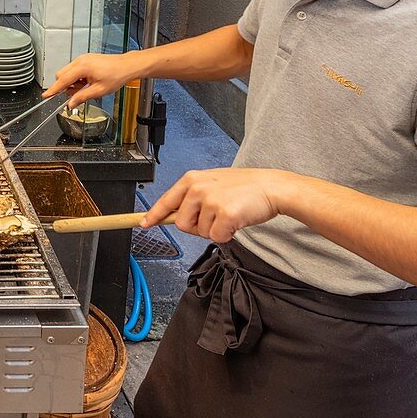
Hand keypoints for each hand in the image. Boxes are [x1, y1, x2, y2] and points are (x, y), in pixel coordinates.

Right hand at [42, 53, 139, 109]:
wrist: (126, 66)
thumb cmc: (116, 75)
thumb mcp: (98, 91)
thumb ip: (82, 97)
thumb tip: (71, 103)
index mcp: (82, 67)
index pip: (63, 80)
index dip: (53, 90)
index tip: (46, 95)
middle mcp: (80, 61)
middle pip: (61, 75)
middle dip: (66, 87)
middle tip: (79, 93)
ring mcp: (82, 59)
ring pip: (67, 73)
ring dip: (73, 83)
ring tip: (87, 87)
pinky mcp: (85, 60)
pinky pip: (74, 70)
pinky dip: (77, 78)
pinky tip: (88, 81)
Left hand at [142, 168, 291, 241]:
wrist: (272, 187)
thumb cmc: (244, 187)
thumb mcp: (212, 183)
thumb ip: (192, 196)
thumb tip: (171, 214)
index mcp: (191, 179)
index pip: (166, 201)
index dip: (153, 215)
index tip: (144, 224)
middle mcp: (197, 188)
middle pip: (180, 224)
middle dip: (196, 227)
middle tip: (214, 217)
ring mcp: (210, 200)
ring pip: (199, 232)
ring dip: (214, 230)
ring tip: (229, 214)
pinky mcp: (224, 214)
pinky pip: (216, 237)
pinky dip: (226, 235)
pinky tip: (236, 221)